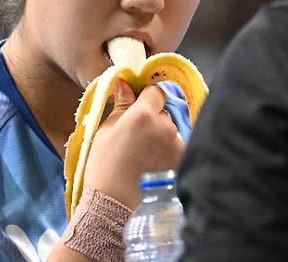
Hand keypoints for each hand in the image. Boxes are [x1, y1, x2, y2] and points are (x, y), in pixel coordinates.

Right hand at [83, 78, 184, 208]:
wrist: (115, 206)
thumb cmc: (104, 167)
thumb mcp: (105, 132)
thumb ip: (121, 105)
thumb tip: (124, 82)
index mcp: (143, 114)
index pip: (156, 91)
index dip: (147, 98)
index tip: (138, 109)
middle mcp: (165, 125)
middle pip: (163, 112)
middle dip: (153, 120)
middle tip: (136, 140)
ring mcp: (178, 144)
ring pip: (171, 131)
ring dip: (161, 138)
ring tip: (144, 158)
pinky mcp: (183, 160)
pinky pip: (177, 147)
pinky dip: (168, 153)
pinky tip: (154, 166)